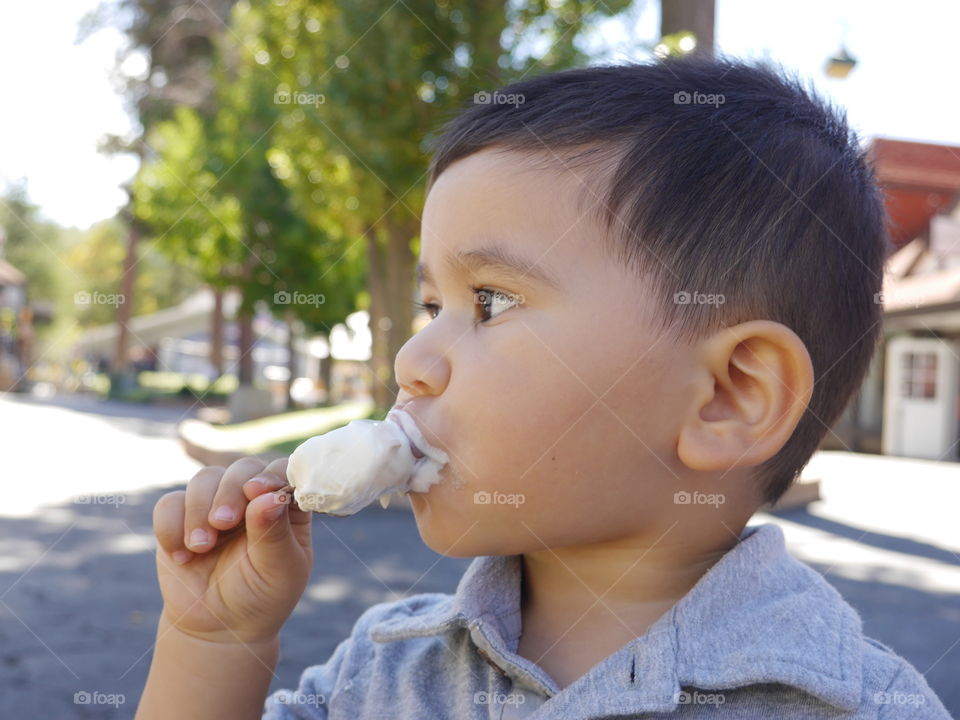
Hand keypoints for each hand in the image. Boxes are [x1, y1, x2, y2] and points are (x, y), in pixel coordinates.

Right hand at [151, 457, 311, 644]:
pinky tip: (182, 556)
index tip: (254, 491)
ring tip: (201, 547)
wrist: (219, 625)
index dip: (269, 476)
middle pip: (242, 468)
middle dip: (229, 492)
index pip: (282, 471)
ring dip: (198, 509)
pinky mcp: (180, 517)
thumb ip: (273, 533)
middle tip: (222, 523)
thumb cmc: (261, 594)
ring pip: (205, 479)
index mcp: (285, 504)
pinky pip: (169, 503)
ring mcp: (215, 503)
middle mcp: (251, 496)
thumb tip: (270, 497)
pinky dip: (171, 527)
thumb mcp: (278, 571)